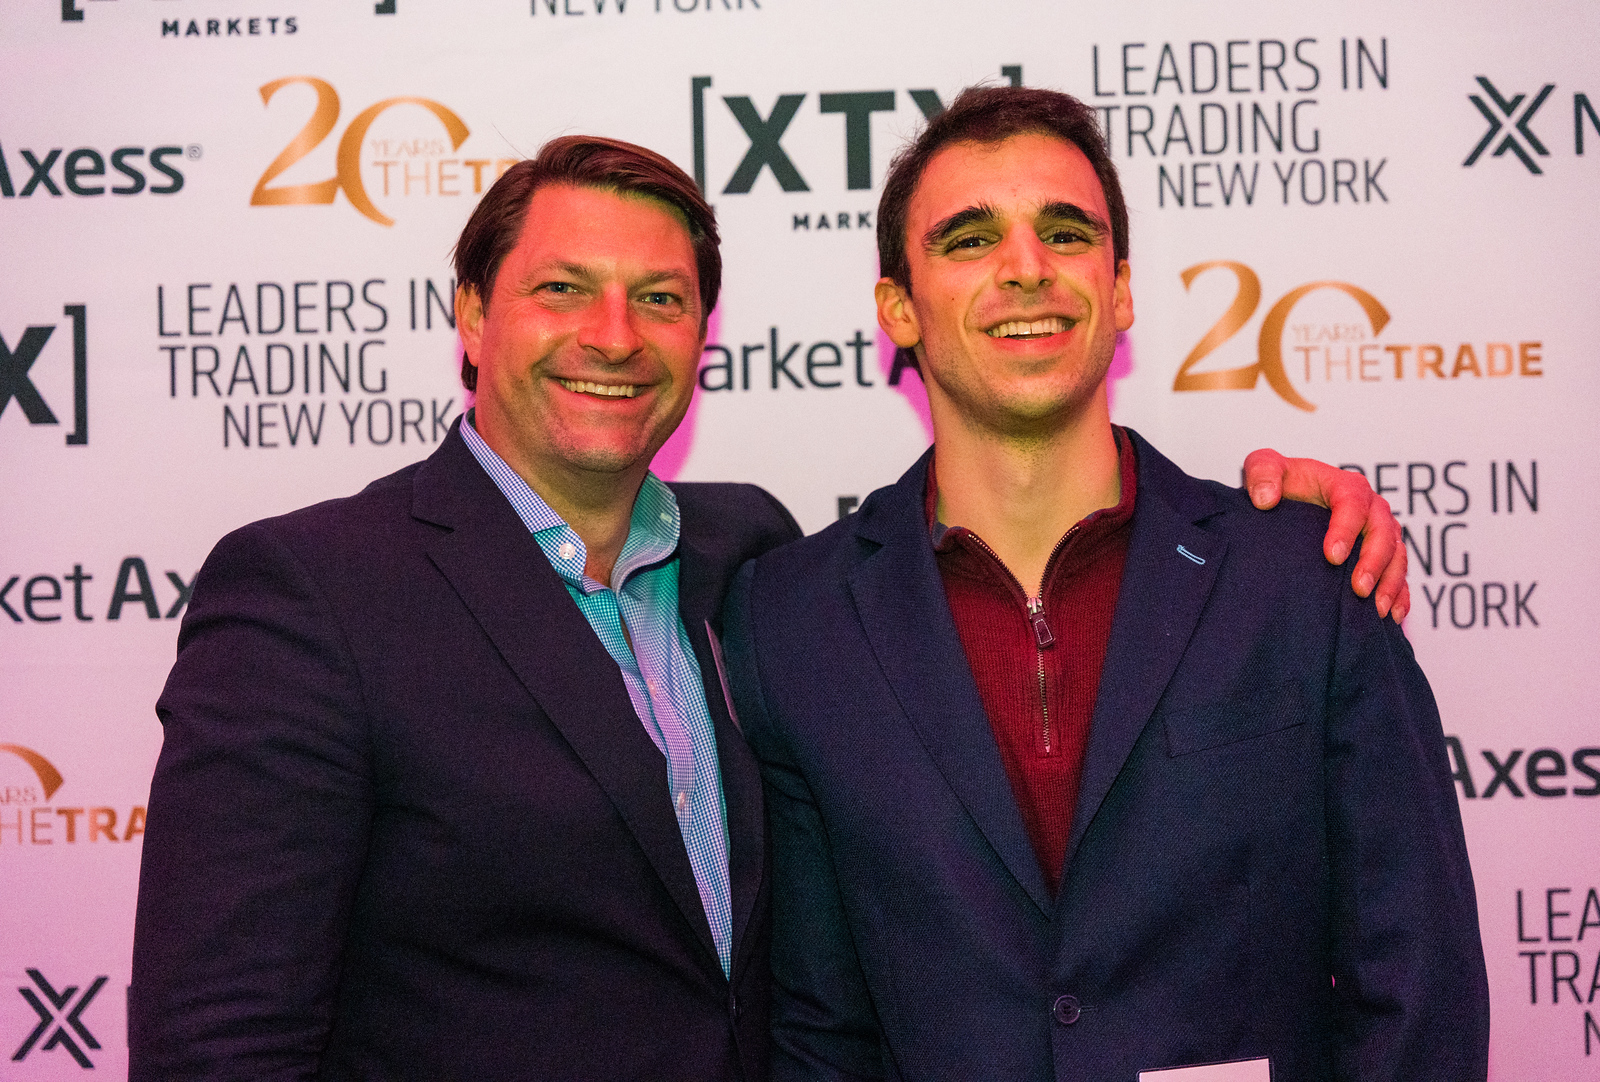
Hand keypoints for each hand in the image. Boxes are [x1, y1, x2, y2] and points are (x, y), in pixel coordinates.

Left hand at [1242, 449, 1408, 622]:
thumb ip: (1262, 472)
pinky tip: (1391, 616)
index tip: (1332, 556)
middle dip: (1374, 561)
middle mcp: (1370, 507)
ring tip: (1376, 608)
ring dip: (1390, 582)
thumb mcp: (1264, 466)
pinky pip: (1400, 574)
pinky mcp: (1384, 555)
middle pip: (1383, 531)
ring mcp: (1380, 532)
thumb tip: (1266, 499)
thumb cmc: (1281, 482)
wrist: (1290, 500)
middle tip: (1358, 588)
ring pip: (1397, 554)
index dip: (1346, 529)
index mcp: (1344, 485)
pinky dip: (1400, 595)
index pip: (1353, 503)